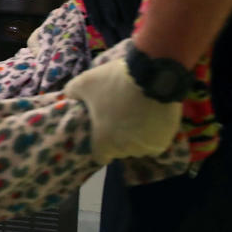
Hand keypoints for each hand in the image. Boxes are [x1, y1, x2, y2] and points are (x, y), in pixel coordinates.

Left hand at [63, 43, 181, 163]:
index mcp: (103, 141)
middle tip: (122, 116)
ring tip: (139, 114)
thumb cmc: (114, 83)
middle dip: (120, 137)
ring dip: (138, 135)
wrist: (152, 76)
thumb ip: (72, 91)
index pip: (100, 155)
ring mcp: (146, 147)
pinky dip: (155, 132)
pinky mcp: (164, 141)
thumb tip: (67, 95)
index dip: (101, 146)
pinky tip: (153, 117)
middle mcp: (125, 150)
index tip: (104, 133)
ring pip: (140, 146)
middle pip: (121, 149)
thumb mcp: (86, 82)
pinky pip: (157, 141)